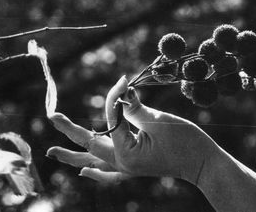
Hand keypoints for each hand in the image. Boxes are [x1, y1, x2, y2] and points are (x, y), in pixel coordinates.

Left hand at [47, 76, 219, 184]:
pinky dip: (97, 173)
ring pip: (94, 161)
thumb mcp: (158, 120)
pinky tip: (85, 173)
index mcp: (127, 153)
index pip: (111, 119)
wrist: (203, 163)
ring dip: (73, 156)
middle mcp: (122, 163)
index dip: (114, 97)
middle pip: (90, 145)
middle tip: (52, 116)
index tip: (122, 81)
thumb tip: (120, 93)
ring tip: (52, 152)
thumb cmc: (185, 141)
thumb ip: (134, 108)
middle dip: (70, 130)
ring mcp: (127, 168)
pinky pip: (110, 173)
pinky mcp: (135, 168)